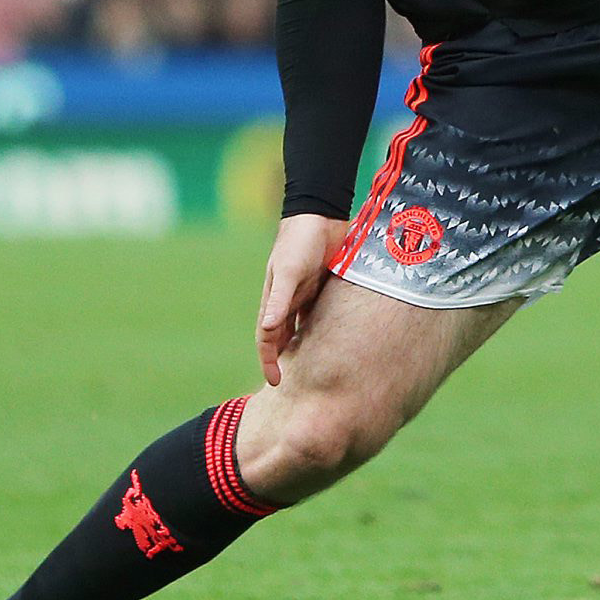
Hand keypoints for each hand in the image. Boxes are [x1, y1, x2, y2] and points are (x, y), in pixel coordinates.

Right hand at [257, 213, 345, 386]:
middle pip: (282, 337)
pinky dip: (321, 330)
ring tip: (312, 369)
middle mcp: (287, 300)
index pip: (267, 339)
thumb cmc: (301, 242)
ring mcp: (304, 294)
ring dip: (302, 346)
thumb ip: (279, 299)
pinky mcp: (321, 287)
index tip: (275, 383)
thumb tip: (269, 329)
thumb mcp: (289, 271)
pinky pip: (318, 315)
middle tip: (293, 384)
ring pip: (300, 328)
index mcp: (274, 300)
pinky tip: (333, 341)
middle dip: (282, 359)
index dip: (268, 361)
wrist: (321, 214)